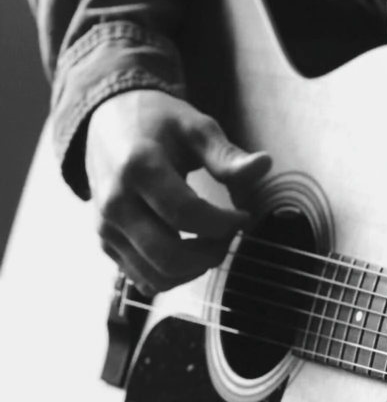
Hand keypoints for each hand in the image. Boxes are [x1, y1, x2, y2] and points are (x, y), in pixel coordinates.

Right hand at [85, 89, 271, 294]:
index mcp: (138, 167)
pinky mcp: (105, 242)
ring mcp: (106, 226)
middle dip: (211, 253)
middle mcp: (114, 202)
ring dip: (195, 269)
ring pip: (156, 276)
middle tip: (229, 234)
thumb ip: (227, 155)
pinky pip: (143, 278)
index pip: (187, 215)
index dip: (224, 223)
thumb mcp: (196, 128)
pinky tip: (190, 248)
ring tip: (211, 241)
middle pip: (169, 256)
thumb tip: (265, 164)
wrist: (107, 123)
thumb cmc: (159, 124)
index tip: (243, 216)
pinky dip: (175, 275)